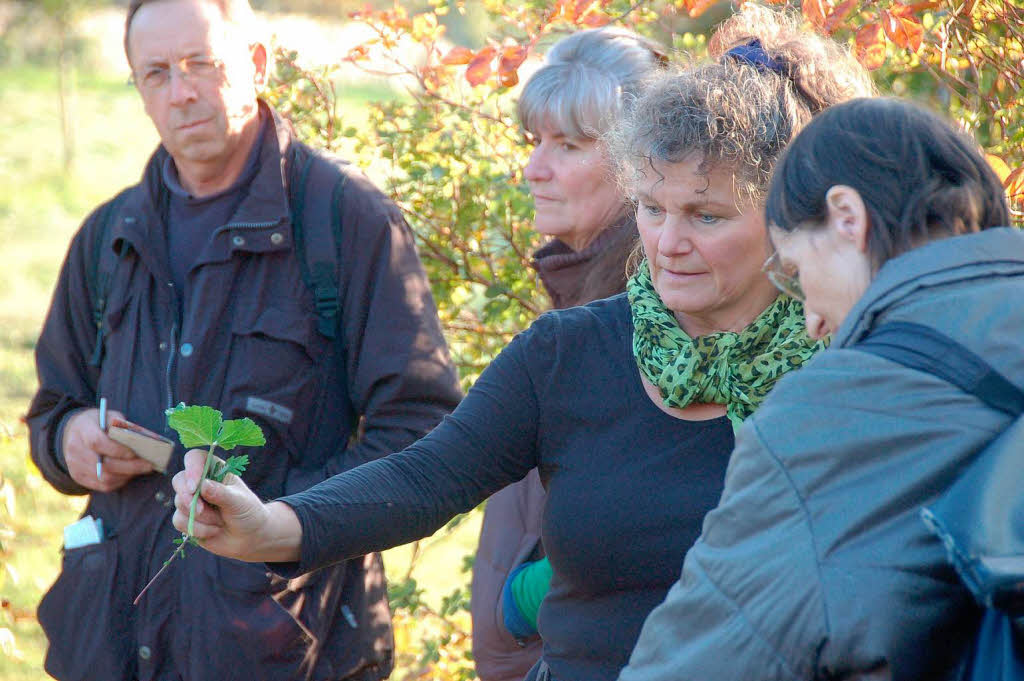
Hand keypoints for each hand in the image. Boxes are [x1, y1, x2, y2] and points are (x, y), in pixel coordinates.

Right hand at [62, 408, 153, 491]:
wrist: (73, 432)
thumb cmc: (97, 423)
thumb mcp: (108, 415)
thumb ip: (122, 424)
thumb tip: (144, 437)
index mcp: (82, 430)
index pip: (97, 442)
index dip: (117, 450)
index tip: (134, 453)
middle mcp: (75, 449)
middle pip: (103, 465)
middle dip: (130, 467)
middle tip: (148, 465)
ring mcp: (75, 466)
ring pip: (104, 478)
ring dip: (127, 475)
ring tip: (142, 469)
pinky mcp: (79, 477)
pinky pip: (102, 486)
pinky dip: (119, 481)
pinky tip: (129, 474)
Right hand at [171, 449, 301, 562]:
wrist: (249, 537)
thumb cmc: (248, 513)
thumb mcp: (239, 501)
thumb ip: (221, 493)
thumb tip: (202, 485)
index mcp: (215, 470)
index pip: (194, 458)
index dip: (191, 469)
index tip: (195, 486)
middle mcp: (200, 483)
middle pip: (179, 480)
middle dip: (188, 498)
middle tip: (201, 510)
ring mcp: (191, 501)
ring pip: (179, 503)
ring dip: (200, 517)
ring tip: (220, 522)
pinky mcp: (187, 518)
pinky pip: (179, 521)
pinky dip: (197, 529)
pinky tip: (214, 531)